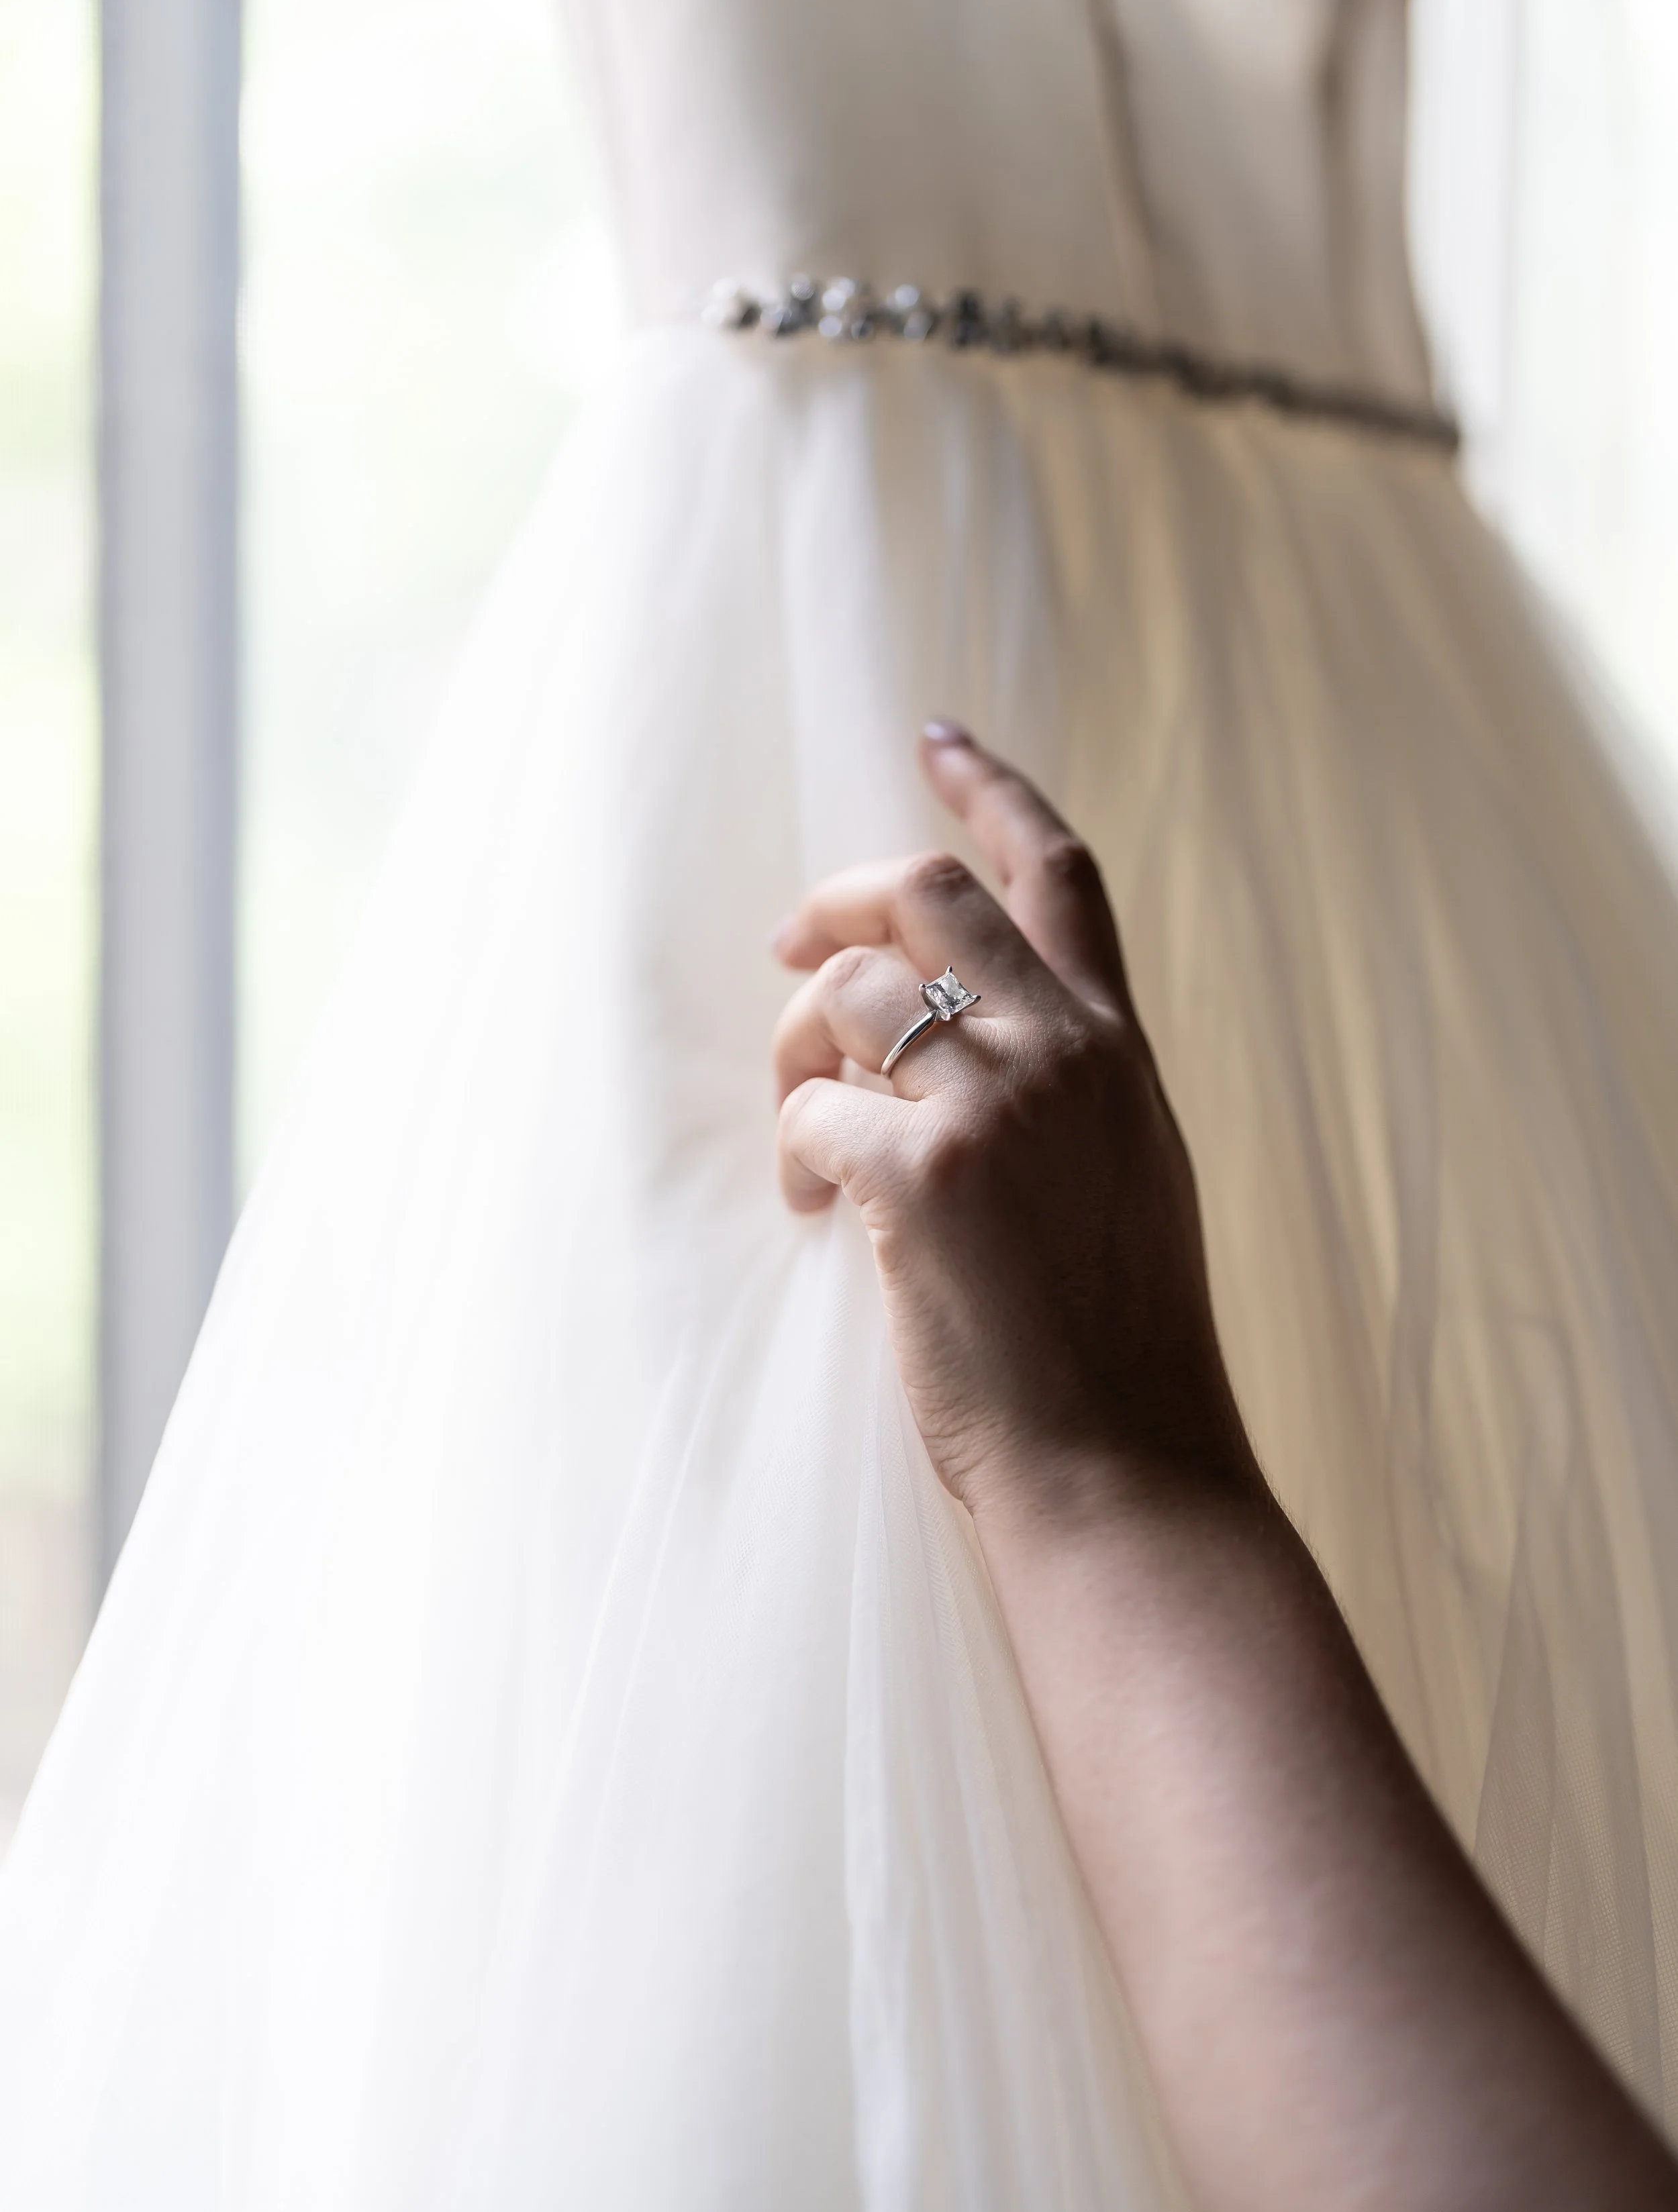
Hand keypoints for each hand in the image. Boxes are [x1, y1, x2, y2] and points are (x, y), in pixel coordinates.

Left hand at [772, 723, 1252, 1524]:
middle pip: (924, 893)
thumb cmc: (1119, 1350)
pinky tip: (811, 1214)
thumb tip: (966, 1041)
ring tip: (802, 1134)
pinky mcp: (924, 1177)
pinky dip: (793, 1150)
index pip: (1061, 871)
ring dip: (791, 1047)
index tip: (936, 737)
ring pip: (845, 994)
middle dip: (835, 901)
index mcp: (1119, 1050)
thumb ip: (1070, 1090)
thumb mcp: (1132, 1181)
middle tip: (789, 949)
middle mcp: (1066, 1052)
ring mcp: (999, 1106)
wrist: (1129, 1474)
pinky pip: (813, 1111)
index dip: (992, 791)